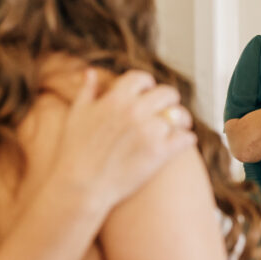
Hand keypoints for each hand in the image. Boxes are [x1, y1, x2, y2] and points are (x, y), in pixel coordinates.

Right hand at [53, 68, 195, 211]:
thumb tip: (90, 72)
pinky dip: (186, 139)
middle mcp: (135, 110)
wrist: (80, 187)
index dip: (147, 85)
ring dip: (180, 120)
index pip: (142, 78)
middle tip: (169, 109)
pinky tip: (182, 142)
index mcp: (115, 98)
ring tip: (179, 126)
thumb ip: (86, 90)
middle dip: (168, 100)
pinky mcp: (160, 152)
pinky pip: (185, 138)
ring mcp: (149, 131)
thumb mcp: (76, 115)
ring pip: (179, 115)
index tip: (149, 92)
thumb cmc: (74, 152)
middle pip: (167, 93)